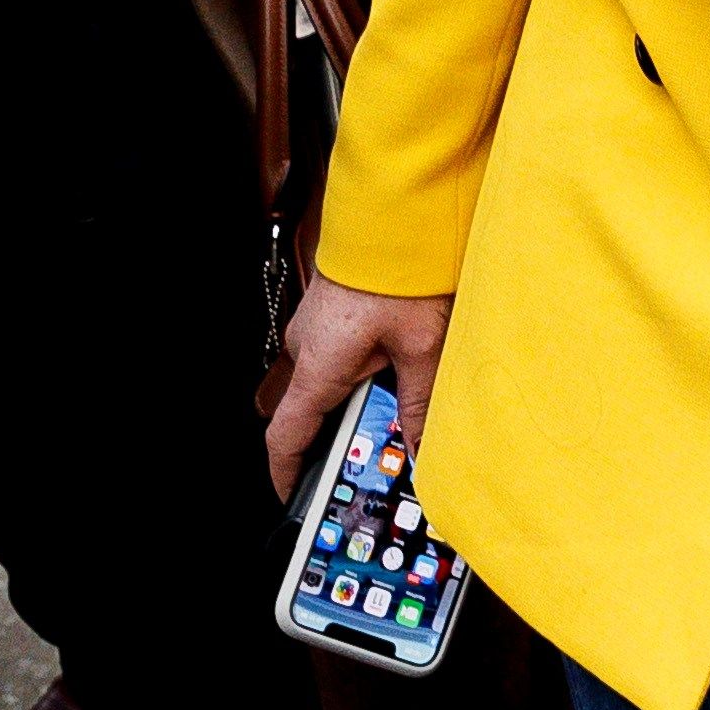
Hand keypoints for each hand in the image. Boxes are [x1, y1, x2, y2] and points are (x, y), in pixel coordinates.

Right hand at [263, 273, 451, 498]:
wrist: (396, 210)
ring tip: (406, 410)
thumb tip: (423, 449)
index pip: (287, 437)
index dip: (286, 475)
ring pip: (334, 386)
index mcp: (318, 365)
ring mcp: (316, 330)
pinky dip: (365, 377)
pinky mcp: (332, 316)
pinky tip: (401, 374)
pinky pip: (342, 360)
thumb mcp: (422, 347)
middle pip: (316, 415)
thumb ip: (420, 403)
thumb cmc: (401, 270)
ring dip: (363, 404)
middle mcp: (307, 349)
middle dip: (348, 442)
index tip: (295, 499)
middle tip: (385, 462)